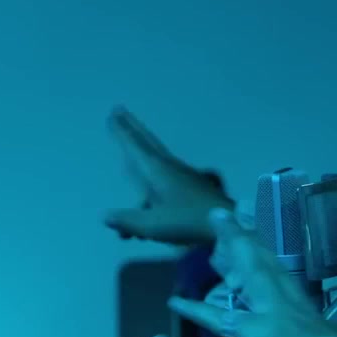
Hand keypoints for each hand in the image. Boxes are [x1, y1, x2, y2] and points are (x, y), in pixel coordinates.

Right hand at [103, 106, 234, 244]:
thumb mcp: (153, 225)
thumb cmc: (189, 221)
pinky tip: (145, 210)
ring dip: (140, 158)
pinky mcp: (193, 189)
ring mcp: (184, 177)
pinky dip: (151, 192)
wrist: (230, 224)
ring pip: (155, 166)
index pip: (135, 146)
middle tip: (120, 111)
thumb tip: (106, 216)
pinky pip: (164, 184)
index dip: (122, 131)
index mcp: (158, 171)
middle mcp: (170, 168)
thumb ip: (128, 221)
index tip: (113, 113)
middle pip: (147, 144)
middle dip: (132, 129)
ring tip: (129, 156)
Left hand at [160, 209, 336, 336]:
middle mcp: (281, 309)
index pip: (275, 266)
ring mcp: (267, 330)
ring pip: (225, 315)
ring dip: (196, 309)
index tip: (245, 218)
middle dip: (234, 243)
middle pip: (253, 271)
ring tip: (172, 302)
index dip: (257, 242)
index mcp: (299, 305)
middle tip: (216, 217)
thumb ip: (301, 335)